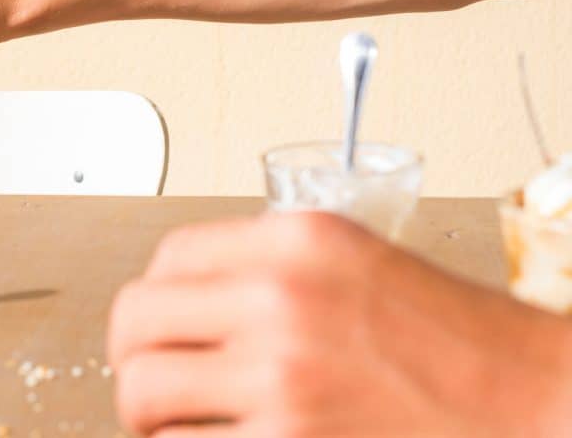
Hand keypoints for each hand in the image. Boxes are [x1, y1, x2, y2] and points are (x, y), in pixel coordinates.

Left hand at [108, 212, 571, 436]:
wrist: (534, 404)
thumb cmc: (459, 344)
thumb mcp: (357, 265)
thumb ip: (270, 269)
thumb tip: (194, 298)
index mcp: (297, 242)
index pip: (168, 256)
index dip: (155, 295)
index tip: (158, 324)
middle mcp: (280, 300)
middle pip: (135, 320)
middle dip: (130, 356)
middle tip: (145, 378)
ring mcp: (282, 378)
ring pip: (144, 393)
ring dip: (148, 416)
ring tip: (172, 423)